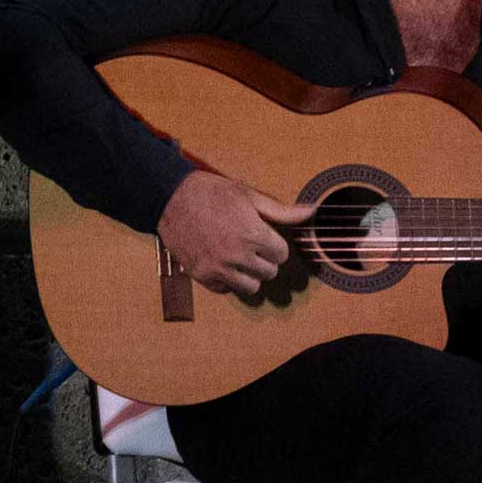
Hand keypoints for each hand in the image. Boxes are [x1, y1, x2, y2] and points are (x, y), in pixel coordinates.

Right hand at [157, 170, 317, 295]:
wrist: (170, 198)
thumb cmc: (211, 192)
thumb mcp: (248, 195)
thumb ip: (281, 211)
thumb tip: (311, 212)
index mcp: (253, 234)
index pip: (281, 254)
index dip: (274, 244)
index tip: (264, 237)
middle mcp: (238, 255)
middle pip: (269, 272)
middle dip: (264, 260)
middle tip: (251, 246)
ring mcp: (219, 268)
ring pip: (251, 287)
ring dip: (249, 275)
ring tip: (240, 259)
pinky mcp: (202, 276)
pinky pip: (227, 290)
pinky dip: (228, 280)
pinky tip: (222, 263)